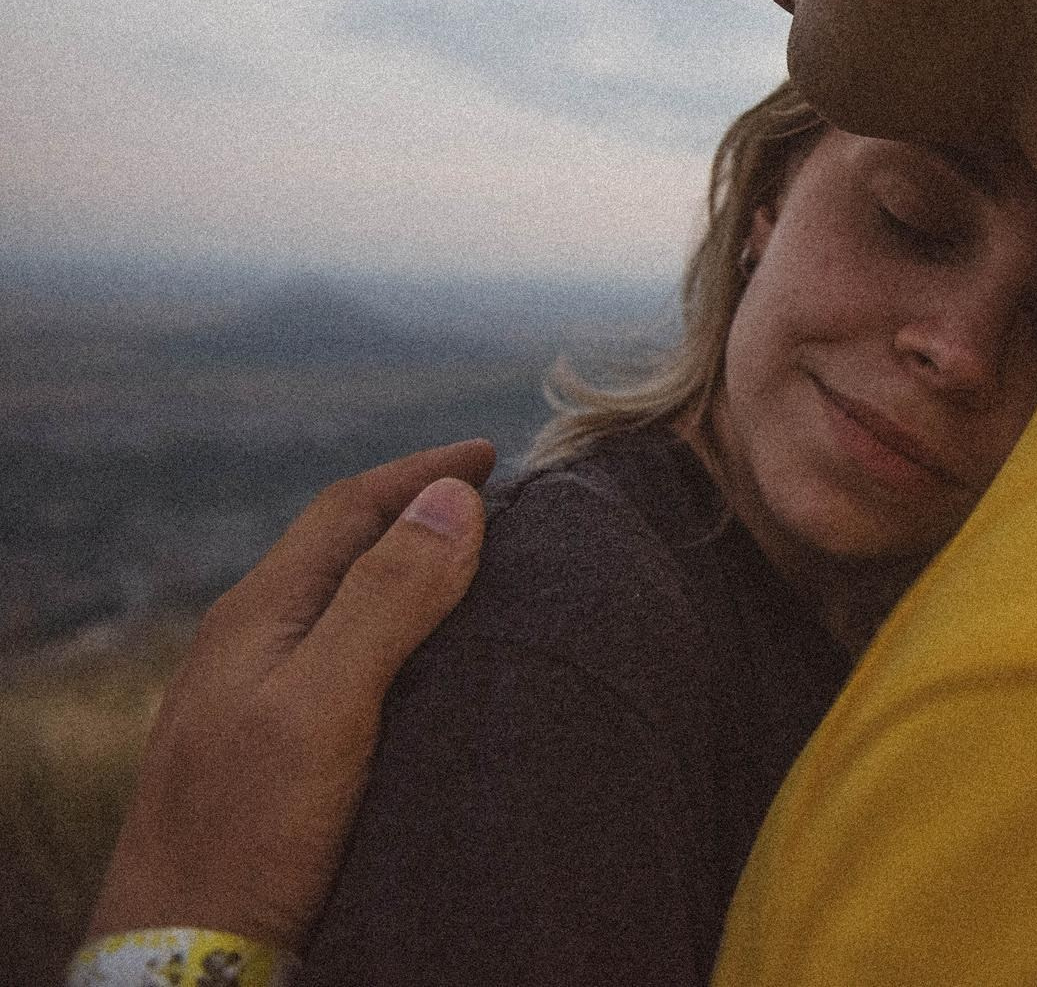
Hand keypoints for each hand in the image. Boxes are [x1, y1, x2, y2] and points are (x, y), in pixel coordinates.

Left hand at [87, 439, 496, 951]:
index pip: (348, 509)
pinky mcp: (272, 750)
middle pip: (342, 548)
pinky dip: (398, 631)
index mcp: (259, 615)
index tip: (493, 455)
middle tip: (494, 502)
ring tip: (475, 570)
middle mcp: (251, 645)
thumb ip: (387, 598)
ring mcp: (255, 698)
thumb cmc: (249, 834)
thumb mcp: (326, 704)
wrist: (186, 954)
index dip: (422, 474)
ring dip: (408, 571)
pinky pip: (343, 656)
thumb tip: (455, 499)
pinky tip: (426, 664)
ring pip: (342, 603)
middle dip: (418, 512)